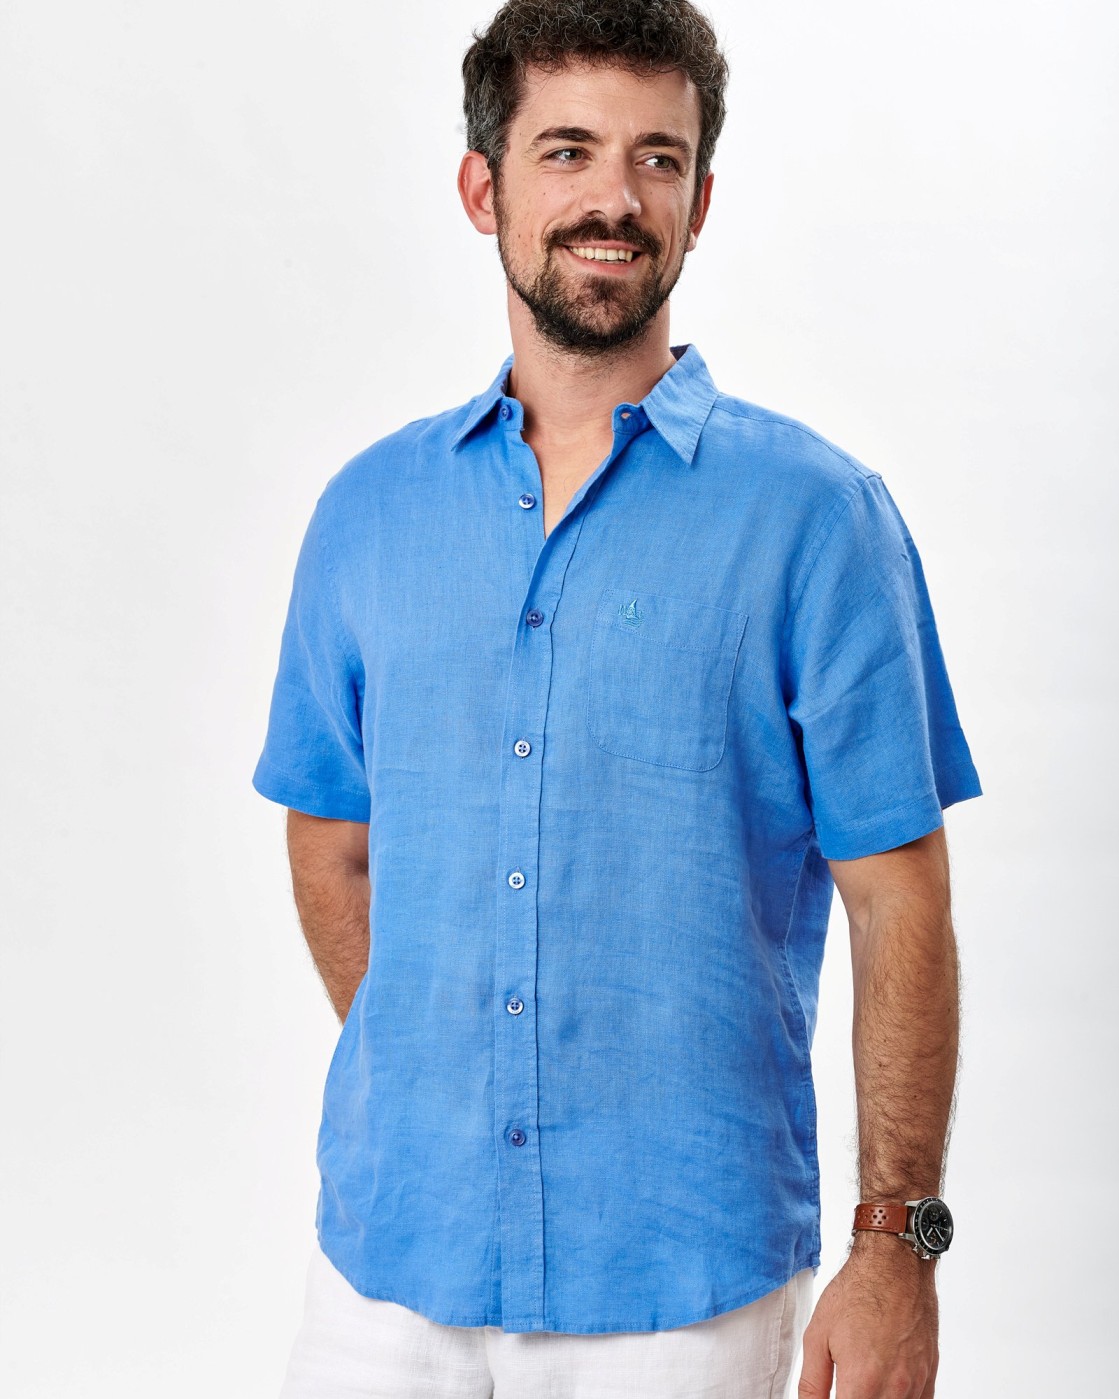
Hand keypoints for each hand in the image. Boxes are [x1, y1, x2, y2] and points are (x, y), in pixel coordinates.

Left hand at [797, 1234, 938, 1396]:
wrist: (895, 1264)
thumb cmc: (857, 1291)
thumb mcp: (817, 1335)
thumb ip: (811, 1383)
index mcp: (862, 1382)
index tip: (835, 1394)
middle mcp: (894, 1388)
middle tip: (847, 1387)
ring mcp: (916, 1383)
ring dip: (877, 1398)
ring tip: (864, 1383)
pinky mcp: (930, 1374)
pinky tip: (886, 1388)